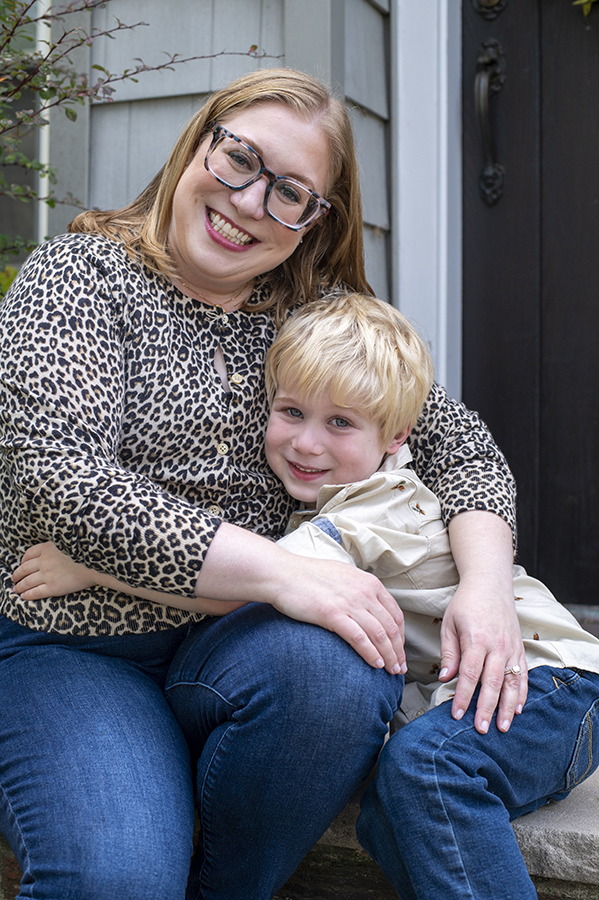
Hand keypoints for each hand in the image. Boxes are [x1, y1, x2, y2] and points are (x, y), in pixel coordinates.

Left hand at [12, 542, 95, 599]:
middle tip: (14, 579)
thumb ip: (58, 545)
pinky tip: (24, 596)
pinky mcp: (53, 587)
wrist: (98, 563)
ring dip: (20, 586)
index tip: (22, 564)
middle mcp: (45, 560)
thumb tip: (54, 550)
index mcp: (48, 547)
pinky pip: (35, 592)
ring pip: (27, 581)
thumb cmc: (88, 551)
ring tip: (16, 589)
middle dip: (18, 574)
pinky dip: (27, 595)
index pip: (29, 554)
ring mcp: (48, 574)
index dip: (23, 560)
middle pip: (25, 568)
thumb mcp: (70, 541)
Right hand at [195, 522, 405, 674]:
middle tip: (400, 668)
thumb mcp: (343, 576)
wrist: (283, 574)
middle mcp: (364, 592)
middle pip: (391, 627)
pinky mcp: (333, 614)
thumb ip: (359, 589)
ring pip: (379, 635)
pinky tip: (375, 664)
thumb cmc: (309, 576)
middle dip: (398, 651)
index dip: (401, 636)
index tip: (400, 650)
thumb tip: (368, 605)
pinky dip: (371, 653)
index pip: (395, 613)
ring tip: (391, 671)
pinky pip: (359, 638)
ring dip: (389, 656)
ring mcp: (349, 603)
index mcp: (369, 583)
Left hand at [442, 510, 526, 733]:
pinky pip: (523, 674)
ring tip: (503, 727)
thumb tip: (445, 678)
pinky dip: (521, 693)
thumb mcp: (450, 623)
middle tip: (481, 729)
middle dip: (487, 708)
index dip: (463, 696)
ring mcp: (512, 647)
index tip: (457, 715)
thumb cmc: (465, 603)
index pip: (469, 674)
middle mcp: (497, 645)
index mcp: (476, 638)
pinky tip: (518, 709)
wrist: (490, 584)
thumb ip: (449, 652)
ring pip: (512, 682)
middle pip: (492, 682)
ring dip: (508, 706)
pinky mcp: (520, 648)